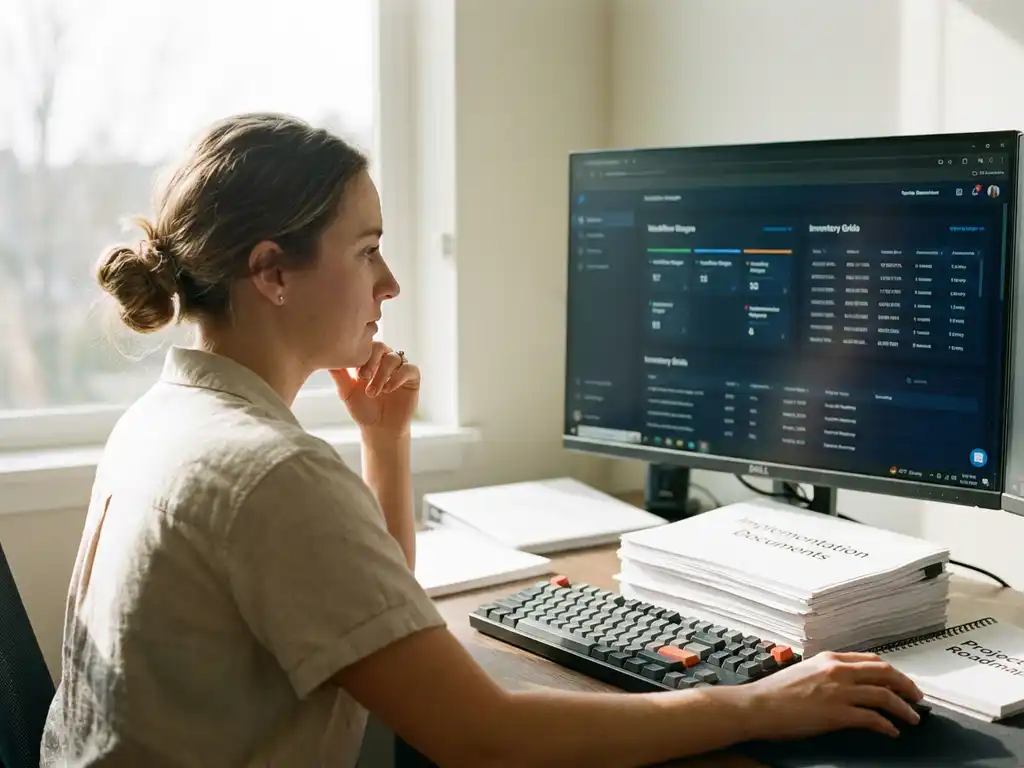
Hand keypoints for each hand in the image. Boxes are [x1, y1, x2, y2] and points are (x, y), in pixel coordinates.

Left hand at [330, 342, 418, 434]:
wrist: (379, 428)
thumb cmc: (363, 409)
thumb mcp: (346, 391)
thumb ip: (339, 375)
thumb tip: (326, 359)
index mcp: (370, 360)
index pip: (366, 346)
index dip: (360, 356)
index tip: (354, 373)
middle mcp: (385, 361)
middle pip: (381, 347)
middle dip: (371, 361)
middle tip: (363, 377)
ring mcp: (400, 368)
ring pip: (394, 358)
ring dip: (382, 374)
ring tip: (373, 391)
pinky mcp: (412, 378)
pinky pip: (409, 369)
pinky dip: (397, 377)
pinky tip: (388, 390)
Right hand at [742, 651, 923, 739]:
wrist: (759, 706)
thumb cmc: (775, 691)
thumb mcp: (804, 671)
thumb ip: (825, 673)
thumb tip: (843, 683)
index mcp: (829, 658)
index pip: (871, 660)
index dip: (891, 671)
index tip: (899, 681)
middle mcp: (838, 670)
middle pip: (885, 673)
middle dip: (906, 685)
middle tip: (917, 697)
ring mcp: (839, 692)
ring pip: (884, 695)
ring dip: (904, 708)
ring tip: (913, 717)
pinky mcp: (838, 714)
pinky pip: (873, 718)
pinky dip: (887, 725)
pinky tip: (892, 731)